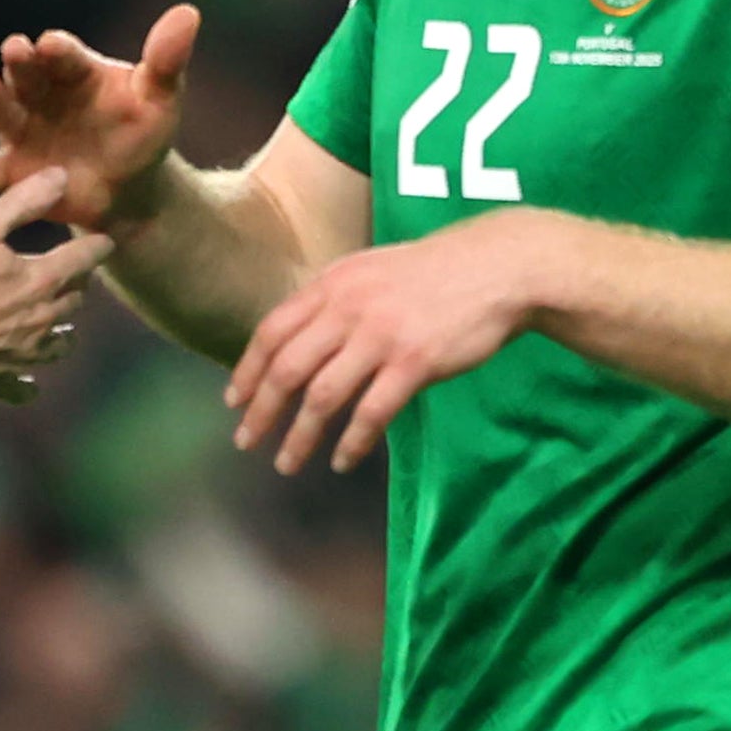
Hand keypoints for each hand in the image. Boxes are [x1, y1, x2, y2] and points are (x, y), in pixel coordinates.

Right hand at [0, 6, 199, 230]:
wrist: (130, 192)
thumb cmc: (143, 136)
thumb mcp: (160, 100)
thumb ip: (167, 59)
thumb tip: (189, 12)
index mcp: (74, 70)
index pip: (64, 54)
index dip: (58, 50)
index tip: (53, 45)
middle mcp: (41, 93)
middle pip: (28, 74)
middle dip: (20, 63)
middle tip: (15, 49)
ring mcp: (23, 130)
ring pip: (4, 111)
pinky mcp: (13, 171)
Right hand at [0, 167, 114, 399]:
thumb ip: (23, 200)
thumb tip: (60, 177)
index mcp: (41, 280)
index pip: (84, 259)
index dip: (97, 246)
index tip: (104, 241)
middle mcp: (41, 320)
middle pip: (75, 300)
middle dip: (78, 284)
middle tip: (75, 273)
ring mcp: (22, 355)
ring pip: (58, 344)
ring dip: (61, 330)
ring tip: (59, 322)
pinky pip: (24, 386)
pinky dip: (28, 381)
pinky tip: (28, 380)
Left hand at [224, 214, 552, 472]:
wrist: (496, 267)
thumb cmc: (433, 272)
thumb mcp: (369, 271)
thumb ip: (332, 301)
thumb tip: (296, 340)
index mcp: (332, 284)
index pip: (271, 331)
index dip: (247, 370)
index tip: (233, 401)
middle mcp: (348, 308)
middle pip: (287, 368)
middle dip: (261, 411)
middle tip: (246, 441)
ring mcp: (380, 336)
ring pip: (322, 396)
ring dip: (299, 436)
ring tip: (287, 463)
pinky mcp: (414, 362)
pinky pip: (371, 413)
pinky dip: (352, 443)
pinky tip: (342, 461)